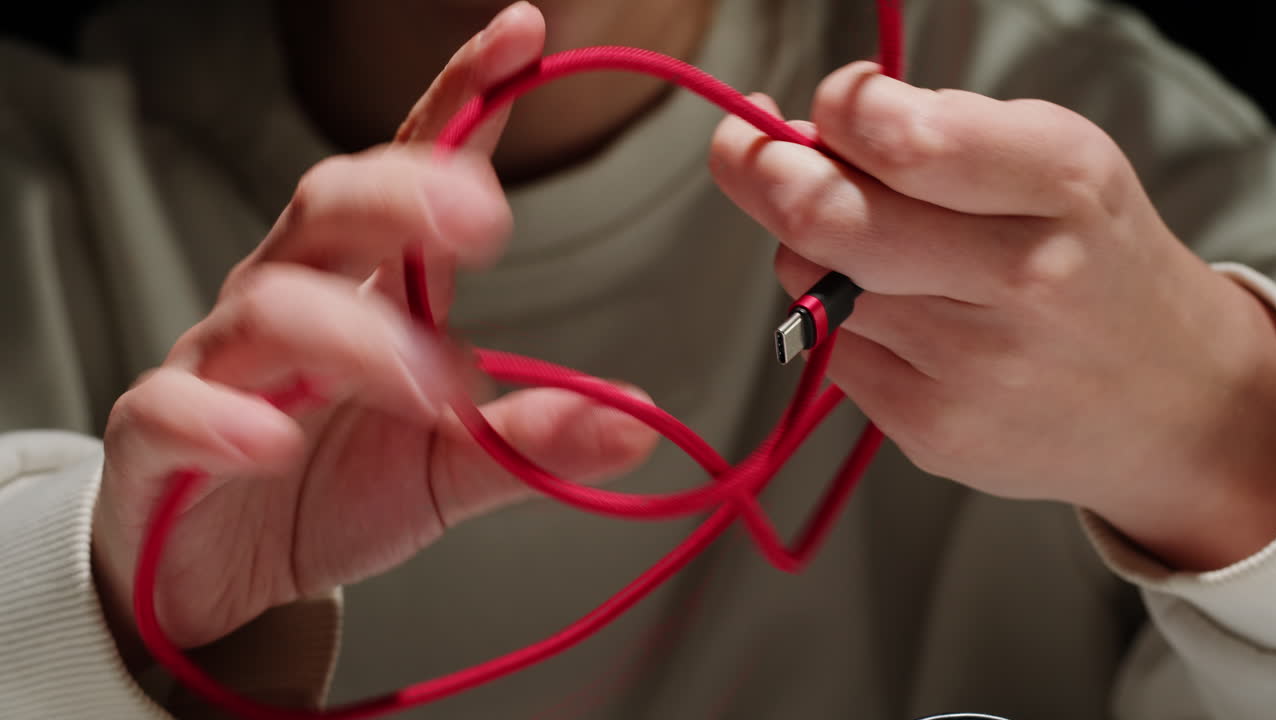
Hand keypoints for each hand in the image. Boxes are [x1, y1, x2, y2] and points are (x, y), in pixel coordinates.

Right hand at [92, 2, 654, 660]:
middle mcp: (292, 302)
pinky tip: (269, 442)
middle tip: (482, 221)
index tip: (524, 38)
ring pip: (272, 304)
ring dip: (357, 337)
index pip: (410, 173)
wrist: (226, 569)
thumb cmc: (329, 492)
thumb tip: (641, 420)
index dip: (461, 101)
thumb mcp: (449, 468)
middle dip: (402, 195)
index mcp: (368, 292)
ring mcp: (223, 363)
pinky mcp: (162, 436)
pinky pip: (174, 406)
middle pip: (330, 207)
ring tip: (433, 390)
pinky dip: (220, 417)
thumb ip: (534, 441)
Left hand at [710, 62, 1275, 569]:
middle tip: (754, 150)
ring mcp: (972, 366)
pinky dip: (839, 320)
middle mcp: (1021, 277)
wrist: (1172, 406)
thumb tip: (812, 127)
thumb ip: (941, 130)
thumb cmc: (1095, 263)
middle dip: (761, 170)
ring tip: (868, 245)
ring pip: (806, 280)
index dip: (836, 110)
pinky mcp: (931, 429)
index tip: (828, 108)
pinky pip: (829, 349)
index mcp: (1062, 185)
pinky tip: (902, 319)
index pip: (901, 136)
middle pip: (822, 214)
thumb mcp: (1057, 163)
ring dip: (809, 247)